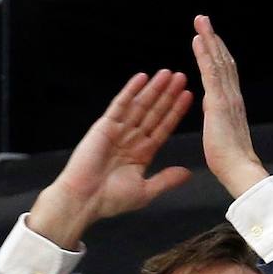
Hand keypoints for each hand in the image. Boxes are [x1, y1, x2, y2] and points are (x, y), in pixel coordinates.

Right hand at [26, 70, 192, 248]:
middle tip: (181, 77)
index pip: (163, 128)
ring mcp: (117, 131)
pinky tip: (142, 77)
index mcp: (141, 154)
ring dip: (153, 89)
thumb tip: (188, 174)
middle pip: (153, 112)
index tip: (188, 97)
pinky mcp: (104, 126)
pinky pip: (120, 104)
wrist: (84, 199)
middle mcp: (131, 140)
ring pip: (140, 105)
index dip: (175, 112)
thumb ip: (166, 180)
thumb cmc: (110, 200)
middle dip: (167, 95)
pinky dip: (130, 90)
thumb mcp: (145, 191)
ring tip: (168, 73)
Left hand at [192, 15, 266, 198]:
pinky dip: (205, 54)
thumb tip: (210, 109)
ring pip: (218, 60)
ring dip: (209, 38)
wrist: (239, 169)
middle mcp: (231, 95)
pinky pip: (211, 72)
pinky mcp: (219, 101)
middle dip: (214, 38)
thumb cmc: (229, 160)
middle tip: (203, 20)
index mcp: (230, 103)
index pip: (223, 72)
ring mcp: (227, 96)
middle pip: (223, 59)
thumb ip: (217, 118)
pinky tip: (198, 40)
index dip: (216, 54)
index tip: (209, 39)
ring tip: (200, 21)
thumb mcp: (220, 134)